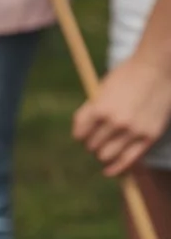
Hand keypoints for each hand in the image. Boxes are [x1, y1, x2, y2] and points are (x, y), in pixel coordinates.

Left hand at [72, 55, 170, 175]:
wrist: (159, 67)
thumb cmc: (127, 76)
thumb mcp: (102, 90)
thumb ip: (90, 111)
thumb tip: (80, 135)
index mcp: (99, 109)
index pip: (79, 134)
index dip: (81, 134)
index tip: (85, 133)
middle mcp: (115, 121)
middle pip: (91, 146)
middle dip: (92, 143)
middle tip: (99, 138)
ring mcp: (133, 130)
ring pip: (106, 156)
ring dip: (103, 154)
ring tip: (107, 147)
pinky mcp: (149, 135)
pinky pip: (128, 160)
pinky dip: (116, 168)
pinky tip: (109, 171)